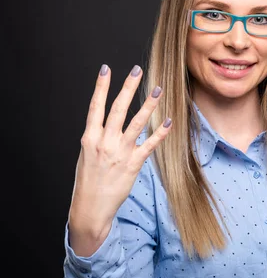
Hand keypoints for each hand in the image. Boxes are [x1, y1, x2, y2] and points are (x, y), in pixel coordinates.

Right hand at [68, 64, 171, 256]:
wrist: (90, 208)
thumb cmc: (88, 181)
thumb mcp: (86, 156)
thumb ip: (97, 138)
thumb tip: (107, 124)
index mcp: (89, 138)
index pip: (95, 107)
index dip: (100, 87)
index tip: (106, 69)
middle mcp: (104, 142)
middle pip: (118, 109)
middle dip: (128, 87)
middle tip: (137, 70)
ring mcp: (119, 152)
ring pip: (136, 123)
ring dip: (148, 104)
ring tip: (158, 89)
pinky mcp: (133, 164)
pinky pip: (149, 144)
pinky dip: (160, 132)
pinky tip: (168, 120)